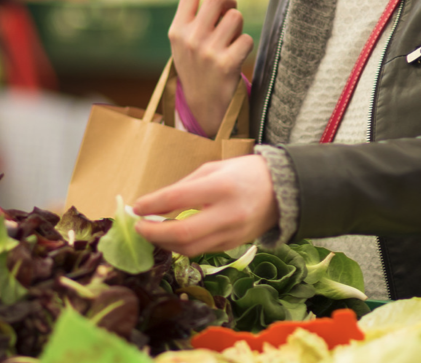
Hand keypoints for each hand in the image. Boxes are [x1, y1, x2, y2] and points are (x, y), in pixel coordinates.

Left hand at [132, 155, 278, 256]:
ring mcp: (232, 234)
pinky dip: (182, 246)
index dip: (152, 206)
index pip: (178, 199)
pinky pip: (202, 250)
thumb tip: (152, 204)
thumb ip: (183, 187)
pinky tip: (172, 237)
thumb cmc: (245, 173)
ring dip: (165, 243)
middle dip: (154, 234)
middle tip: (139, 228)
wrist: (284, 190)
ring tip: (152, 233)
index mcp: (221, 187)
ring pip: (190, 249)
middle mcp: (228, 214)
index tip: (135, 208)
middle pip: (183, 234)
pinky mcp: (233, 246)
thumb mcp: (213, 169)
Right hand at [168, 0, 253, 136]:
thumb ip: (196, 21)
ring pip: (236, 17)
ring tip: (229, 47)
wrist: (204, 109)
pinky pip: (246, 39)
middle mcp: (188, 37)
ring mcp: (205, 51)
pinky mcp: (224, 64)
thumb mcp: (187, 45)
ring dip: (238, 29)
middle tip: (229, 21)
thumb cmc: (199, 71)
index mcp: (177, 30)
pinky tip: (236, 61)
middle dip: (230, 5)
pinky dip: (245, 47)